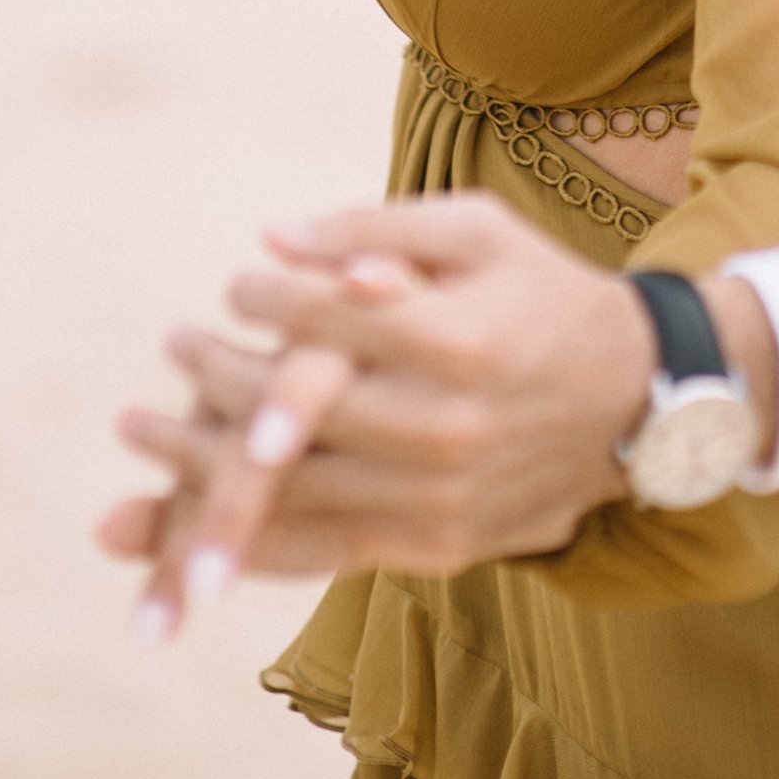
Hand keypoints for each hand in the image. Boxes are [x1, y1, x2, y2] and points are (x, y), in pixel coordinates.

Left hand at [98, 194, 714, 628]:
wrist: (634, 402)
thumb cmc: (543, 295)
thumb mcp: (478, 230)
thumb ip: (376, 227)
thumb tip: (273, 238)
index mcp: (457, 340)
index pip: (326, 320)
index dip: (265, 299)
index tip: (233, 285)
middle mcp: (444, 430)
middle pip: (293, 418)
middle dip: (212, 382)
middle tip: (173, 346)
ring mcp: (439, 502)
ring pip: (291, 497)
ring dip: (199, 470)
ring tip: (143, 432)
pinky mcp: (435, 549)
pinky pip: (321, 551)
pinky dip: (249, 535)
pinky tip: (189, 514)